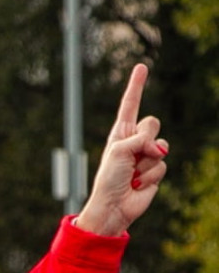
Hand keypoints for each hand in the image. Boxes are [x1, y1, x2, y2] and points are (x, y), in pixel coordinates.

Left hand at [76, 63, 169, 237]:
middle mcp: (134, 141)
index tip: (141, 67)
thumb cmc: (109, 179)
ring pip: (162, 146)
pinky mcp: (155, 170)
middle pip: (153, 123)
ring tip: (133, 174)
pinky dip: (151, 176)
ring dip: (147, 162)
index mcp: (120, 133)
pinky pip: (163, 165)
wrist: (113, 206)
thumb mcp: (118, 151)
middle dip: (146, 138)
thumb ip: (140, 139)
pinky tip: (138, 185)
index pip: (130, 104)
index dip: (136, 86)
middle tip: (134, 154)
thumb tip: (160, 147)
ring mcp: (146, 155)